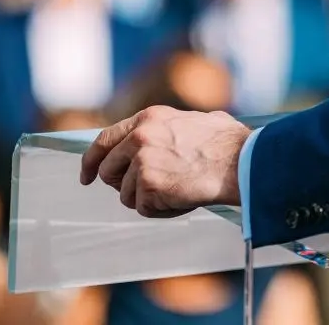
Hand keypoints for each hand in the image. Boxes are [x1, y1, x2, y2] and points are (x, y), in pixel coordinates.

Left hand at [79, 106, 250, 217]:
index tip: (87, 176)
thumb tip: (170, 132)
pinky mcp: (148, 183)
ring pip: (127, 194)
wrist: (241, 161)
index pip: (105, 139)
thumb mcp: (194, 120)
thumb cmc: (229, 143)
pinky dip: (162, 210)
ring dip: (149, 199)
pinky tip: (183, 200)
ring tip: (178, 192)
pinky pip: (144, 208)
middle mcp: (140, 136)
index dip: (92, 161)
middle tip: (146, 191)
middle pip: (107, 171)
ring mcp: (142, 160)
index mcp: (149, 118)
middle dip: (122, 185)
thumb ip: (170, 127)